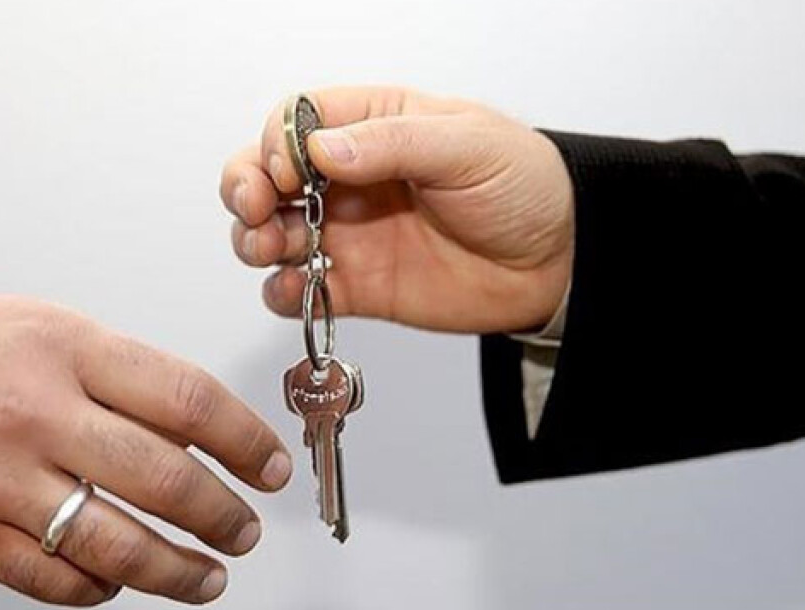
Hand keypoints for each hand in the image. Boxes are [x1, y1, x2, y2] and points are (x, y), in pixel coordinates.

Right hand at [0, 294, 291, 605]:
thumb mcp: (28, 325)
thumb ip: (105, 370)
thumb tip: (181, 421)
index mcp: (62, 349)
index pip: (186, 399)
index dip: (245, 439)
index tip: (267, 463)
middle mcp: (38, 414)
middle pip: (167, 478)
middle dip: (223, 514)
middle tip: (244, 528)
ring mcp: (2, 481)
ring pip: (121, 544)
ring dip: (179, 570)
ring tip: (208, 577)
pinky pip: (56, 578)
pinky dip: (100, 588)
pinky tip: (119, 582)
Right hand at [220, 86, 574, 333]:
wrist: (559, 261)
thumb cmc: (523, 186)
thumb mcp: (466, 145)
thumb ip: (392, 143)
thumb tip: (321, 149)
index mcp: (372, 127)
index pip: (295, 122)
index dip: (276, 143)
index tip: (289, 169)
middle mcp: (348, 179)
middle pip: (265, 175)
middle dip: (245, 189)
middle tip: (257, 209)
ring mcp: (347, 233)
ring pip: (270, 233)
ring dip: (254, 240)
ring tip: (273, 249)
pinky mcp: (355, 286)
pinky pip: (298, 290)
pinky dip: (283, 292)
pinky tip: (298, 289)